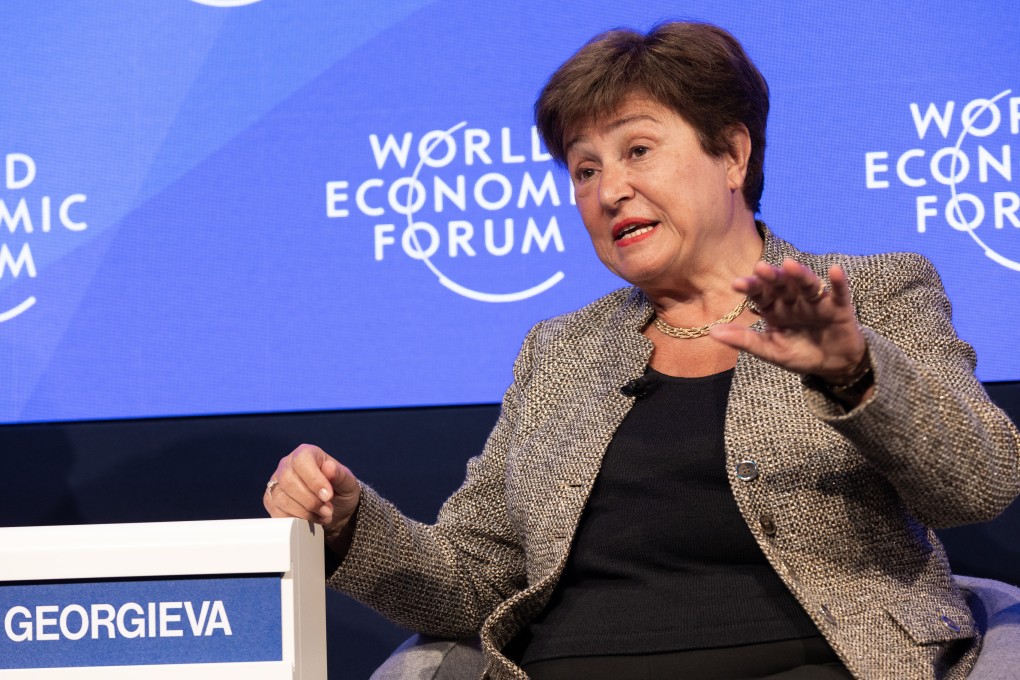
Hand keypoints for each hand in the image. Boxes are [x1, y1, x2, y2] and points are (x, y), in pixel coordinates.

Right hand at [264, 444, 361, 547]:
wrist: (335, 508)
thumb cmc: (341, 490)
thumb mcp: (348, 482)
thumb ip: (340, 474)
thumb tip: (329, 467)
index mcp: (306, 453)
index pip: (302, 460)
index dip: (314, 480)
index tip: (328, 496)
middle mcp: (287, 465)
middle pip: (288, 481)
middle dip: (310, 501)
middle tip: (328, 511)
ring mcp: (277, 483)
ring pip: (281, 498)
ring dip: (304, 512)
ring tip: (323, 517)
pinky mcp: (271, 500)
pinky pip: (276, 512)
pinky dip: (295, 520)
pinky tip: (310, 521)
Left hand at [709, 258, 866, 382]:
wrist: (833, 366)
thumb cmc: (799, 354)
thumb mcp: (770, 350)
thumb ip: (744, 340)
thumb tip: (712, 331)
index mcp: (775, 309)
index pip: (760, 294)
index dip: (750, 288)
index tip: (736, 284)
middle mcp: (794, 300)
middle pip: (782, 285)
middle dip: (772, 277)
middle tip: (760, 268)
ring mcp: (816, 302)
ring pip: (807, 285)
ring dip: (800, 275)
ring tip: (790, 265)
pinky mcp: (839, 307)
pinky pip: (840, 293)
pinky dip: (838, 282)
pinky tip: (835, 270)